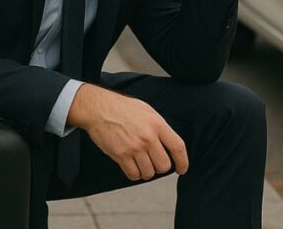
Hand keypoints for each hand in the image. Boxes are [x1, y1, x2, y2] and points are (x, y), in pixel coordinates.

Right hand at [67, 83, 188, 180]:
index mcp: (158, 124)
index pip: (178, 147)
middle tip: (155, 163)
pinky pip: (133, 175)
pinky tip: (132, 167)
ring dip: (147, 172)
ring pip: (149, 173)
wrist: (99, 109)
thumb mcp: (148, 111)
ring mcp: (134, 147)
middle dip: (161, 168)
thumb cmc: (123, 108)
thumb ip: (159, 127)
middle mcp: (148, 137)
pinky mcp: (120, 155)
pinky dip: (135, 175)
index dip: (183, 162)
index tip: (182, 169)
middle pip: (164, 165)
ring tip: (142, 164)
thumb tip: (169, 145)